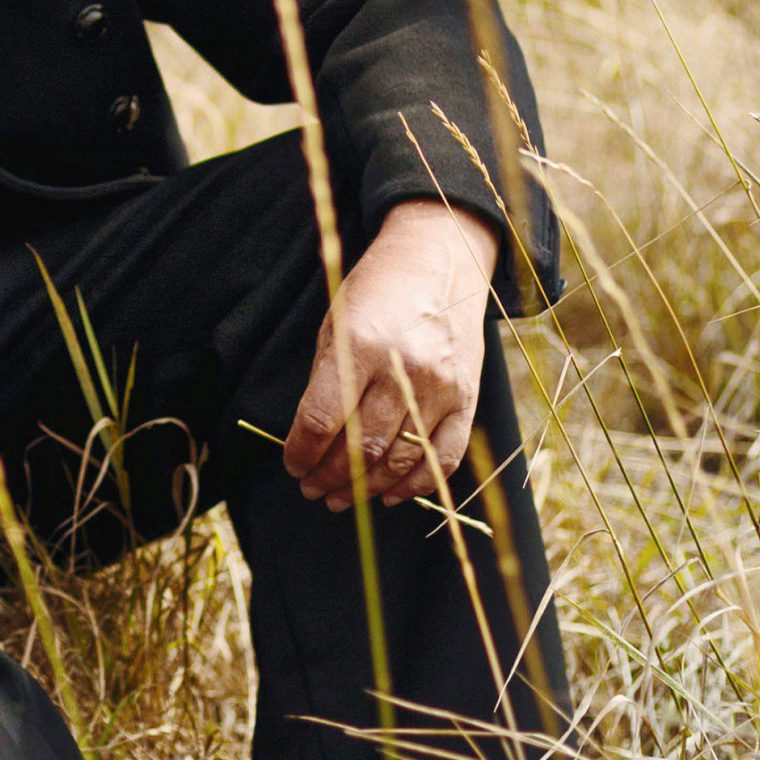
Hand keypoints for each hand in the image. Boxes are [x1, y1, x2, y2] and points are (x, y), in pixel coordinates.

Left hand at [280, 202, 497, 511]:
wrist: (440, 261)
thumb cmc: (376, 290)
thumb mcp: (336, 321)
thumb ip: (325, 379)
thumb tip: (310, 439)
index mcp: (358, 345)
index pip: (321, 419)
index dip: (302, 453)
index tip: (293, 466)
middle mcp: (400, 369)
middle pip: (359, 446)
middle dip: (329, 477)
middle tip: (312, 490)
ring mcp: (438, 386)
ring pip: (398, 459)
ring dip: (366, 488)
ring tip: (343, 498)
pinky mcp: (466, 397)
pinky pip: (442, 458)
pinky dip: (415, 484)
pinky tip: (390, 495)